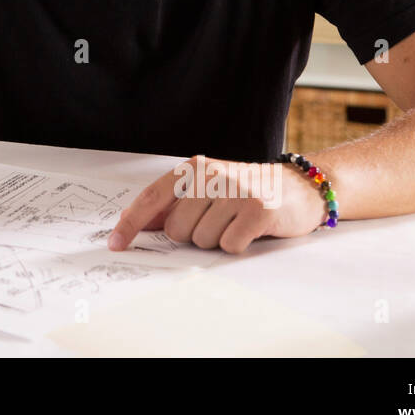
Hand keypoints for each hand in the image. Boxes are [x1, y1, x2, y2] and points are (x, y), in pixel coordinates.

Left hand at [107, 154, 325, 254]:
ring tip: (236, 223)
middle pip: (177, 229)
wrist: (299, 187)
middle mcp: (212, 175)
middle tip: (218, 221)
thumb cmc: (245, 192)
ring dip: (217, 240)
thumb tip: (133, 223)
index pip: (152, 198)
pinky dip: (237, 245)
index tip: (115, 244)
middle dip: (193, 235)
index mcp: (194, 168)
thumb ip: (172, 204)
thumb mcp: (207, 190)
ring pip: (202, 240)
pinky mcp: (258, 210)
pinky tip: (250, 230)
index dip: (131, 223)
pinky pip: (229, 245)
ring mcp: (235, 191)